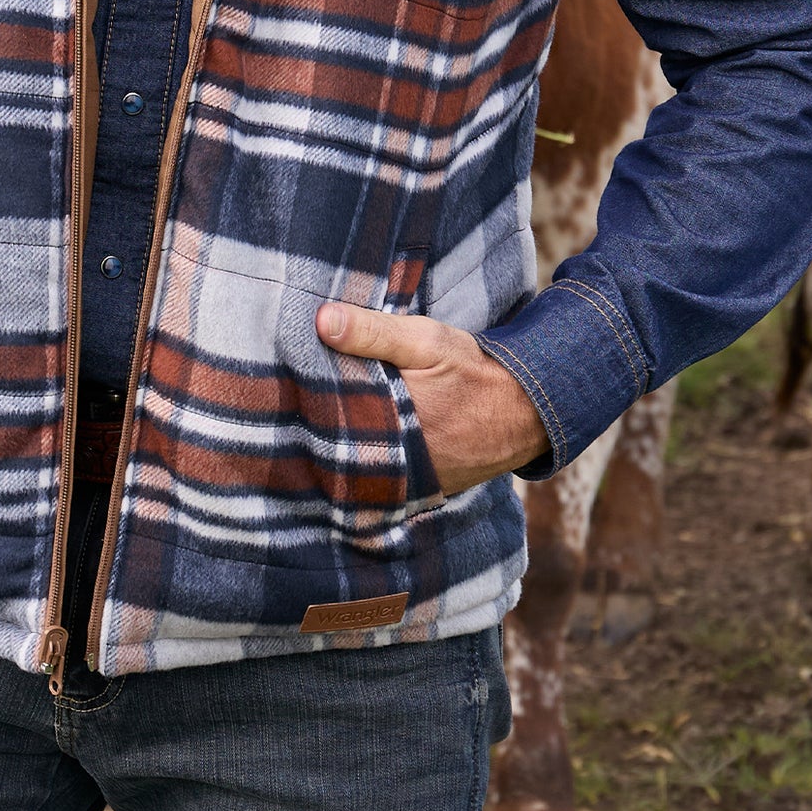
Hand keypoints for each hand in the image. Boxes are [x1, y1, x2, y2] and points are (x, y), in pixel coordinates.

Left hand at [315, 303, 547, 495]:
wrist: (526, 412)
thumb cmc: (473, 371)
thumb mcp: (426, 341)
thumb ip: (373, 332)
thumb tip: (322, 321)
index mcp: (385, 421)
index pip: (324, 412)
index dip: (303, 396)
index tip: (285, 378)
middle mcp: (389, 459)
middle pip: (334, 440)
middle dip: (315, 420)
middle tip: (292, 398)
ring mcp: (401, 480)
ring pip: (352, 460)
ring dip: (337, 441)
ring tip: (313, 417)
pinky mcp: (414, 489)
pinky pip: (376, 475)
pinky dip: (363, 457)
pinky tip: (352, 436)